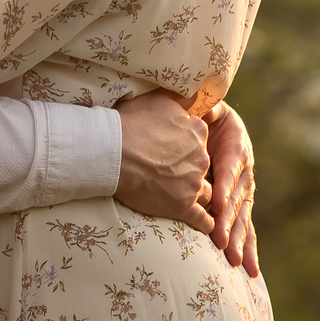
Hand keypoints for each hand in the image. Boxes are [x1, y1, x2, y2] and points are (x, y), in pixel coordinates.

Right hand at [113, 89, 213, 232]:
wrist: (113, 153)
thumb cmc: (130, 123)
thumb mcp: (159, 99)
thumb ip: (181, 98)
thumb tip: (197, 94)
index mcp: (198, 131)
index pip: (200, 138)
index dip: (187, 143)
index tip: (173, 148)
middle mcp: (202, 157)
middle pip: (203, 165)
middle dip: (192, 169)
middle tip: (172, 172)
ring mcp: (193, 184)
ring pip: (206, 191)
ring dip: (199, 194)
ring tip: (187, 197)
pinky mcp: (183, 207)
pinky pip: (203, 219)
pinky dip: (206, 223)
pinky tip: (207, 226)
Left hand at [205, 102, 259, 278]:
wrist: (214, 123)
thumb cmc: (202, 114)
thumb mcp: (204, 106)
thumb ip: (201, 106)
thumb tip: (198, 105)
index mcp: (236, 144)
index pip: (231, 165)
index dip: (225, 184)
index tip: (216, 201)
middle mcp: (244, 171)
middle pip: (238, 198)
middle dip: (228, 221)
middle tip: (218, 239)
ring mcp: (244, 191)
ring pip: (242, 218)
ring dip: (237, 239)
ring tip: (233, 259)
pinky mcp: (241, 206)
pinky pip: (246, 229)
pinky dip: (247, 249)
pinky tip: (250, 270)